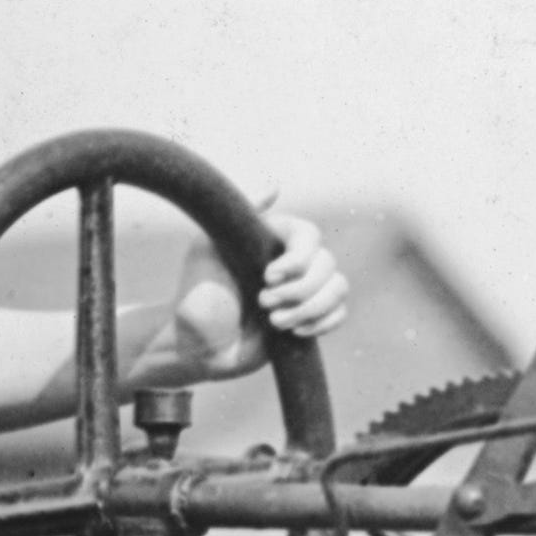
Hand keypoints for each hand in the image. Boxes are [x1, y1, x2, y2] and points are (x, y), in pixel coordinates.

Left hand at [156, 201, 352, 382]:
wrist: (197, 347)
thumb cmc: (196, 296)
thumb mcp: (208, 249)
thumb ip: (239, 218)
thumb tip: (276, 188)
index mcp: (271, 240)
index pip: (308, 235)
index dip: (298, 257)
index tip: (268, 276)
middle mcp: (291, 262)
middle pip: (327, 263)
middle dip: (299, 289)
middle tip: (262, 303)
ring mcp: (302, 291)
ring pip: (338, 288)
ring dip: (310, 308)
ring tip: (274, 323)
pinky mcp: (308, 319)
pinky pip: (339, 313)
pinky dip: (324, 322)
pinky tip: (295, 331)